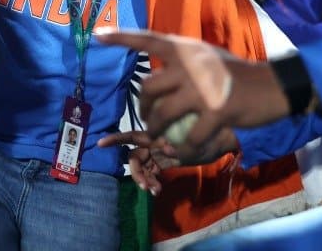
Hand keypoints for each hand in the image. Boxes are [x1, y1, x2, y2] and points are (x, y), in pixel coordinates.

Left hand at [95, 30, 288, 159]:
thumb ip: (183, 61)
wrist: (272, 86)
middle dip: (142, 107)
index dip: (121, 38)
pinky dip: (184, 147)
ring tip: (159, 136)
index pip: (148, 40)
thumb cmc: (236, 72)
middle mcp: (191, 65)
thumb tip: (160, 68)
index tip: (97, 36)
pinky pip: (189, 136)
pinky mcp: (216, 112)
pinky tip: (184, 149)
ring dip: (156, 130)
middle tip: (147, 117)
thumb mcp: (207, 56)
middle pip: (148, 88)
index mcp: (186, 49)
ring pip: (162, 114)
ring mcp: (203, 89)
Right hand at [97, 128, 239, 194]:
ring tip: (152, 189)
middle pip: (134, 157)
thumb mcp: (192, 136)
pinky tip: (157, 189)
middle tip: (143, 184)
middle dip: (135, 172)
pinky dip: (152, 182)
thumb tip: (166, 148)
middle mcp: (153, 142)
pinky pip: (152, 174)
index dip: (115, 139)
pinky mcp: (165, 163)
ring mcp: (158, 154)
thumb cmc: (208, 131)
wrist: (221, 140)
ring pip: (142, 168)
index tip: (100, 144)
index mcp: (156, 133)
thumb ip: (177, 142)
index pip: (131, 135)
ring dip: (143, 179)